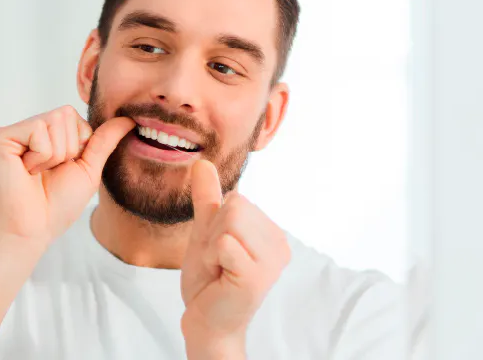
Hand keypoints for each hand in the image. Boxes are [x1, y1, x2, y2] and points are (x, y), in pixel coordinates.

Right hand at [0, 105, 134, 246]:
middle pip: (65, 114)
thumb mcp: (88, 169)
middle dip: (67, 149)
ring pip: (54, 120)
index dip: (78, 145)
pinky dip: (41, 156)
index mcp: (43, 135)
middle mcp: (24, 130)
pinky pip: (38, 130)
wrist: (33, 230)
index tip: (60, 170)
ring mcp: (11, 133)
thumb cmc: (56, 206)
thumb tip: (129, 119)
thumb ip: (104, 141)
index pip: (74, 116)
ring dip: (55, 155)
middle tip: (47, 173)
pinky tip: (25, 172)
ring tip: (35, 174)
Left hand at [180, 160, 290, 357]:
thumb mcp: (206, 232)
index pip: (236, 198)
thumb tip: (202, 162)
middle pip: (234, 205)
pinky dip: (210, 258)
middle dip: (212, 233)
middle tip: (216, 262)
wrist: (206, 320)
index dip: (215, 224)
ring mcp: (271, 261)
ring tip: (218, 269)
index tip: (219, 252)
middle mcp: (280, 244)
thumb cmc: (209, 280)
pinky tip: (219, 278)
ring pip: (228, 221)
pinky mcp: (256, 276)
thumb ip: (208, 199)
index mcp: (272, 233)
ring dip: (210, 246)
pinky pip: (224, 243)